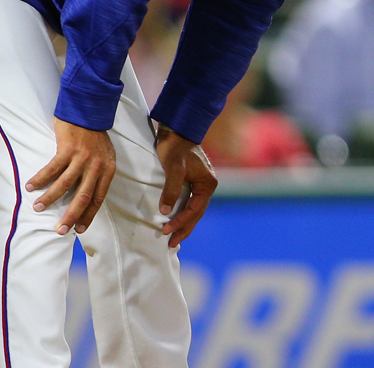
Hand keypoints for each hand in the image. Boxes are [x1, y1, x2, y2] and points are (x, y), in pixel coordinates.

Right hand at [27, 119, 116, 234]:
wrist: (89, 112)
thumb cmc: (96, 138)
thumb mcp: (105, 157)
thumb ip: (99, 174)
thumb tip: (88, 195)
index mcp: (108, 170)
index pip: (99, 198)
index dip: (89, 215)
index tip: (80, 229)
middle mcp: (97, 166)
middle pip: (83, 196)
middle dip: (71, 215)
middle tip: (60, 230)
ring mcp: (82, 158)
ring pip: (65, 184)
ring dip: (50, 198)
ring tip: (38, 208)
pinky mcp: (68, 149)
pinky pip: (52, 168)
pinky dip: (40, 179)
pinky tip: (30, 186)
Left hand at [156, 126, 216, 247]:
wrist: (177, 130)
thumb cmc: (175, 147)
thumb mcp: (174, 168)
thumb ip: (171, 190)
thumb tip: (165, 211)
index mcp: (208, 184)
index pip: (194, 210)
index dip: (181, 222)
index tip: (166, 231)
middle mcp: (207, 186)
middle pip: (197, 213)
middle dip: (184, 229)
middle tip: (170, 243)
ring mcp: (201, 184)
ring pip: (194, 209)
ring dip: (184, 223)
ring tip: (173, 238)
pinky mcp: (193, 182)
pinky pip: (189, 202)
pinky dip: (182, 213)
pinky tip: (175, 220)